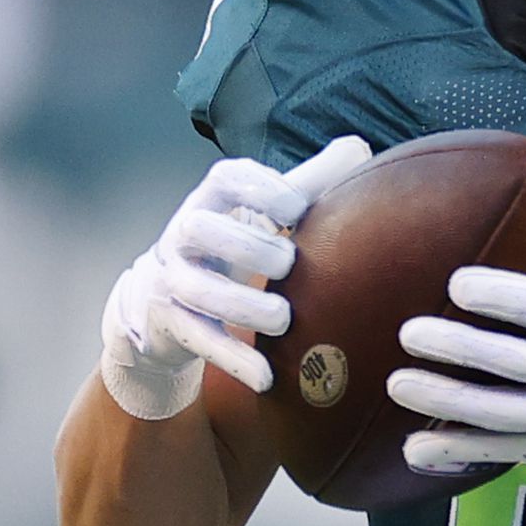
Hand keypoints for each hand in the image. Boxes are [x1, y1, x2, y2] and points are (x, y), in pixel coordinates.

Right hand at [98, 136, 371, 419]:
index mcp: (212, 198)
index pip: (226, 177)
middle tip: (288, 264)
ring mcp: (173, 279)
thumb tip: (358, 147)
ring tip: (284, 320)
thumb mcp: (265, 211)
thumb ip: (310, 182)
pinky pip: (199, 340)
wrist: (167, 297)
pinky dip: (233, 360)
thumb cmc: (235, 242)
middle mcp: (184, 233)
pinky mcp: (172, 323)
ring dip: (242, 306)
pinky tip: (267, 377)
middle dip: (246, 246)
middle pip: (199, 228)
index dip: (260, 187)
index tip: (296, 208)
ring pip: (196, 289)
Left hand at [388, 166, 525, 506]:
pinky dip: (453, 454)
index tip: (457, 283)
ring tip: (398, 382)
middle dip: (459, 350)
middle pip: (513, 364)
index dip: (503, 298)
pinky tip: (411, 447)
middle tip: (409, 331)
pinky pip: (496, 453)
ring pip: (496, 414)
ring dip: (445, 401)